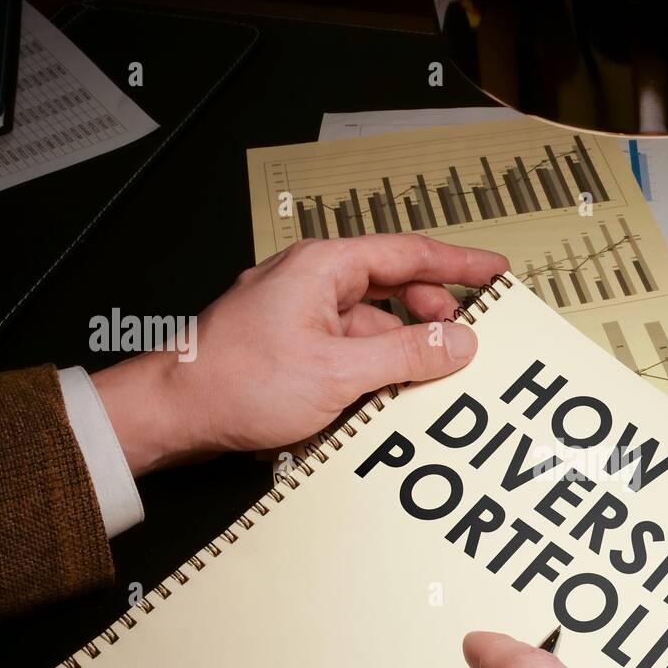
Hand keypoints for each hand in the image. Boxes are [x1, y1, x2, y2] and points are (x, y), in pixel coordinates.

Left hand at [92, 234, 508, 475]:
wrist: (171, 413)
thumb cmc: (238, 382)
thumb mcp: (340, 372)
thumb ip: (407, 354)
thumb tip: (460, 342)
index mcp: (323, 268)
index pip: (408, 253)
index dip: (458, 263)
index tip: (495, 272)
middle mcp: (311, 282)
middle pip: (391, 287)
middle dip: (432, 313)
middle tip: (468, 341)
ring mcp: (299, 315)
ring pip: (371, 323)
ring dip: (401, 348)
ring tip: (431, 379)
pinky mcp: (290, 347)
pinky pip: (347, 348)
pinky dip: (373, 366)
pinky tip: (388, 394)